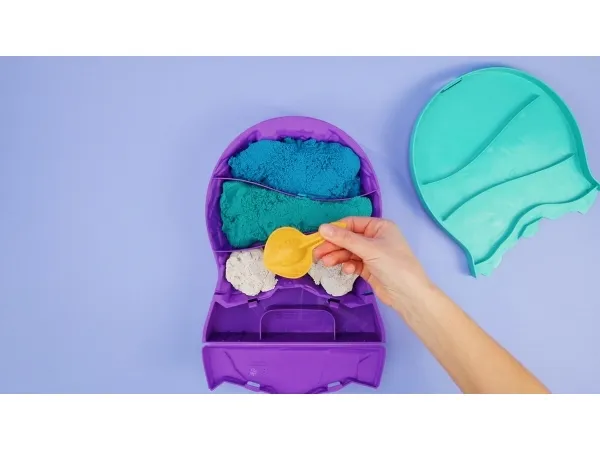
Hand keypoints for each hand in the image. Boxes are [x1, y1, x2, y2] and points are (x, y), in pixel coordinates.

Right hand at [313, 217, 432, 307]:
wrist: (409, 295)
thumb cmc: (393, 265)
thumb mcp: (369, 249)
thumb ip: (345, 238)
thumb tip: (322, 227)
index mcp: (379, 227)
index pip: (352, 224)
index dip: (336, 230)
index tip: (319, 237)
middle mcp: (375, 238)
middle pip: (348, 238)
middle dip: (333, 246)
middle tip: (317, 254)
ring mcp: (372, 254)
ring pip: (348, 252)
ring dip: (337, 256)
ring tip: (326, 263)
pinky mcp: (369, 269)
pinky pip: (353, 263)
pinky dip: (348, 265)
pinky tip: (347, 270)